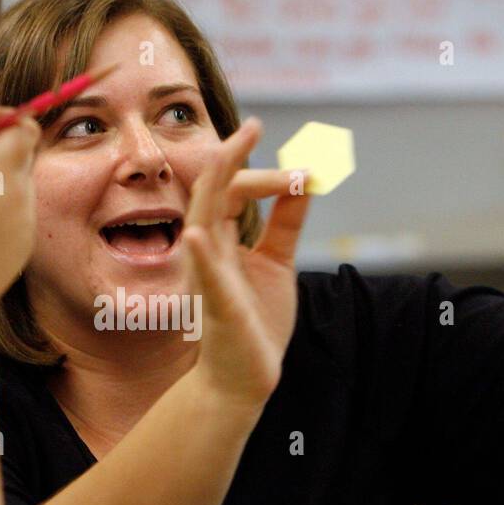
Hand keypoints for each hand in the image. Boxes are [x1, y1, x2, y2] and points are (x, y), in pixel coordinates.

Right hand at [0, 109, 40, 312]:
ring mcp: (28, 217)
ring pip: (22, 183)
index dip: (8, 120)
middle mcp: (21, 189)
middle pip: (25, 153)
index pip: (26, 125)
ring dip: (2, 180)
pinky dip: (4, 208)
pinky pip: (20, 211)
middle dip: (3, 150)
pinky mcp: (28, 239)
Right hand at [182, 118, 312, 406]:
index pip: (232, 190)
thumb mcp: (277, 262)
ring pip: (203, 223)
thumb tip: (305, 180)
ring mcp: (209, 277)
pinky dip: (202, 256)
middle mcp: (208, 252)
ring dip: (213, 188)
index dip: (258, 169)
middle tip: (253, 126)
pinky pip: (206, 278)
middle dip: (230, 159)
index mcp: (221, 241)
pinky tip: (198, 235)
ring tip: (223, 154)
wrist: (242, 379)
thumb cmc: (255, 321)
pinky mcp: (217, 306)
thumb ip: (286, 223)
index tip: (293, 158)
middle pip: (213, 195)